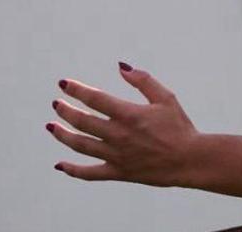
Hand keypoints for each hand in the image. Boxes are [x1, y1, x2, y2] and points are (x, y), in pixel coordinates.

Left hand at [47, 63, 197, 185]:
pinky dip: (73, 170)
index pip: (95, 99)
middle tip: (56, 104)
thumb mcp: (166, 98)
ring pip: (80, 145)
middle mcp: (118, 135)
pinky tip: (60, 165)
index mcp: (129, 115)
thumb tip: (121, 67)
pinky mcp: (118, 172)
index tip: (64, 83)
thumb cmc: (180, 127)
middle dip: (65, 110)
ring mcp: (116, 155)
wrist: (189, 159)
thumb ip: (143, 81)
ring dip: (62, 135)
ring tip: (52, 126)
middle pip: (82, 121)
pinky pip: (90, 173)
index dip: (77, 90)